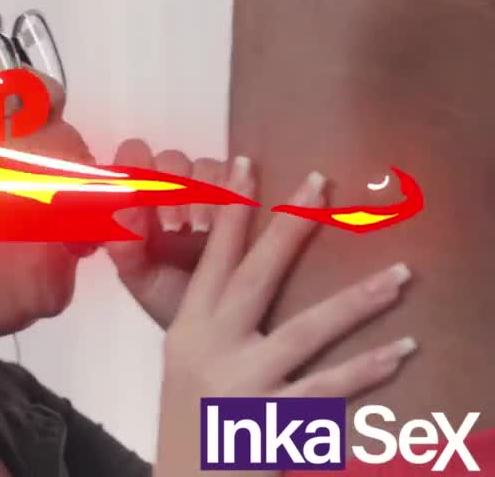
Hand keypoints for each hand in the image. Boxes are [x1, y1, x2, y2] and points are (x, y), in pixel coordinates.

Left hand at [105, 139, 225, 327]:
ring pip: (205, 167)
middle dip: (172, 189)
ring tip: (203, 231)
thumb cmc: (171, 298)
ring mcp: (210, 187)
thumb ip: (123, 246)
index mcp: (139, 197)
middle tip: (174, 228)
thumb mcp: (142, 279)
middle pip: (171, 160)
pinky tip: (234, 218)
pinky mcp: (245, 194)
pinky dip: (236, 193)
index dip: (134, 169)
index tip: (138, 201)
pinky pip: (241, 179)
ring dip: (204, 194)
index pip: (132, 156)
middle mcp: (173, 184)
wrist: (219, 328)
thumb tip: (120, 211)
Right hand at [154, 157, 413, 476]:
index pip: (211, 257)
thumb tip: (243, 279)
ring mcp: (244, 383)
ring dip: (358, 301)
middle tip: (321, 185)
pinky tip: (400, 350)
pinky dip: (367, 369)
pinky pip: (330, 388)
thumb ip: (210, 320)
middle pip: (257, 276)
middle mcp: (212, 347)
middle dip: (289, 227)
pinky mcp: (273, 420)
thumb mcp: (184, 362)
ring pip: (307, 330)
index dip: (229, 209)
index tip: (246, 164)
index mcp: (188, 328)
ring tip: (400, 275)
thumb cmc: (189, 421)